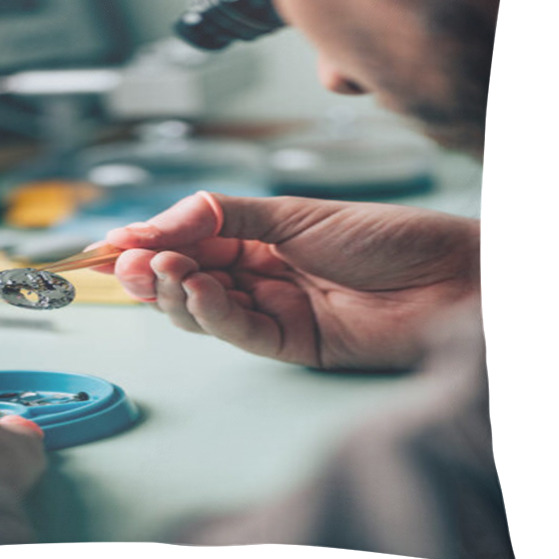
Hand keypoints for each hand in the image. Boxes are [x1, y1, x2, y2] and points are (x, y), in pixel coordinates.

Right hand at [98, 192, 479, 369]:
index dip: (148, 242)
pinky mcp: (291, 345)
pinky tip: (197, 287)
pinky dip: (211, 311)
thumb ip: (220, 216)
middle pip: (186, 280)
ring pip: (202, 311)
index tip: (108, 241)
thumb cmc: (381, 235)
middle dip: (150, 270)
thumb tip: (155, 225)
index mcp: (257, 240)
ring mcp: (273, 312)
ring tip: (159, 267)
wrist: (450, 276)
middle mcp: (259, 278)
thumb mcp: (291, 212)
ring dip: (173, 290)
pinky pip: (238, 331)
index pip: (188, 244)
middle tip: (124, 262)